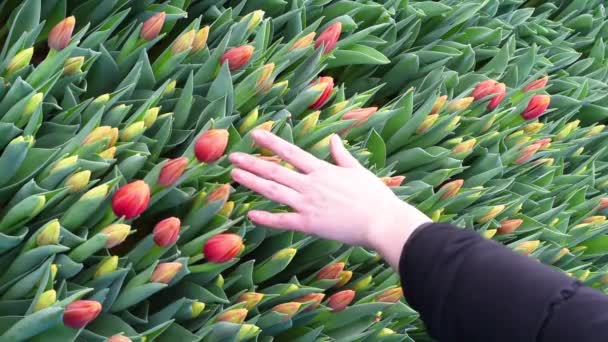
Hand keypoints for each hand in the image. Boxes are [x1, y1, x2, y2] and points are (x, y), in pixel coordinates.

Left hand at [229, 130, 430, 267]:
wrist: (382, 221)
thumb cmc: (374, 196)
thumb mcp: (357, 170)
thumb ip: (341, 155)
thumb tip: (334, 138)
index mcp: (322, 170)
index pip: (291, 152)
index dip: (272, 143)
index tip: (255, 135)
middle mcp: (311, 184)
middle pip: (276, 170)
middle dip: (253, 163)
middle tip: (233, 157)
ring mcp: (308, 204)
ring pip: (274, 192)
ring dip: (253, 183)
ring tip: (235, 176)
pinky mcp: (310, 224)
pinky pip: (283, 221)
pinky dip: (266, 218)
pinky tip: (250, 214)